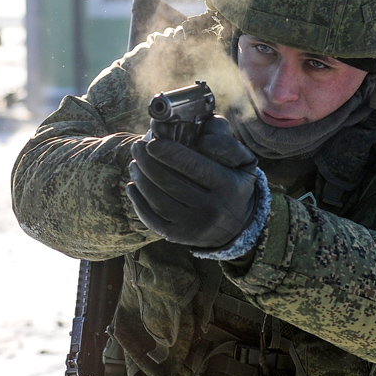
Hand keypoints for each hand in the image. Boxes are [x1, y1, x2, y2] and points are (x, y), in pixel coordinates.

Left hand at [127, 117, 264, 252]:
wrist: (237, 225)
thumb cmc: (234, 182)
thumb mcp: (243, 160)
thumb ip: (226, 143)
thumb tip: (202, 139)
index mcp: (228, 186)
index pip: (194, 167)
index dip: (169, 153)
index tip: (152, 142)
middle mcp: (212, 209)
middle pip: (170, 183)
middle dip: (148, 162)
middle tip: (137, 146)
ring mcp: (194, 226)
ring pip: (158, 201)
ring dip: (141, 179)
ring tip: (135, 163)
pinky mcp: (179, 237)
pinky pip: (152, 219)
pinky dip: (138, 201)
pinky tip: (132, 186)